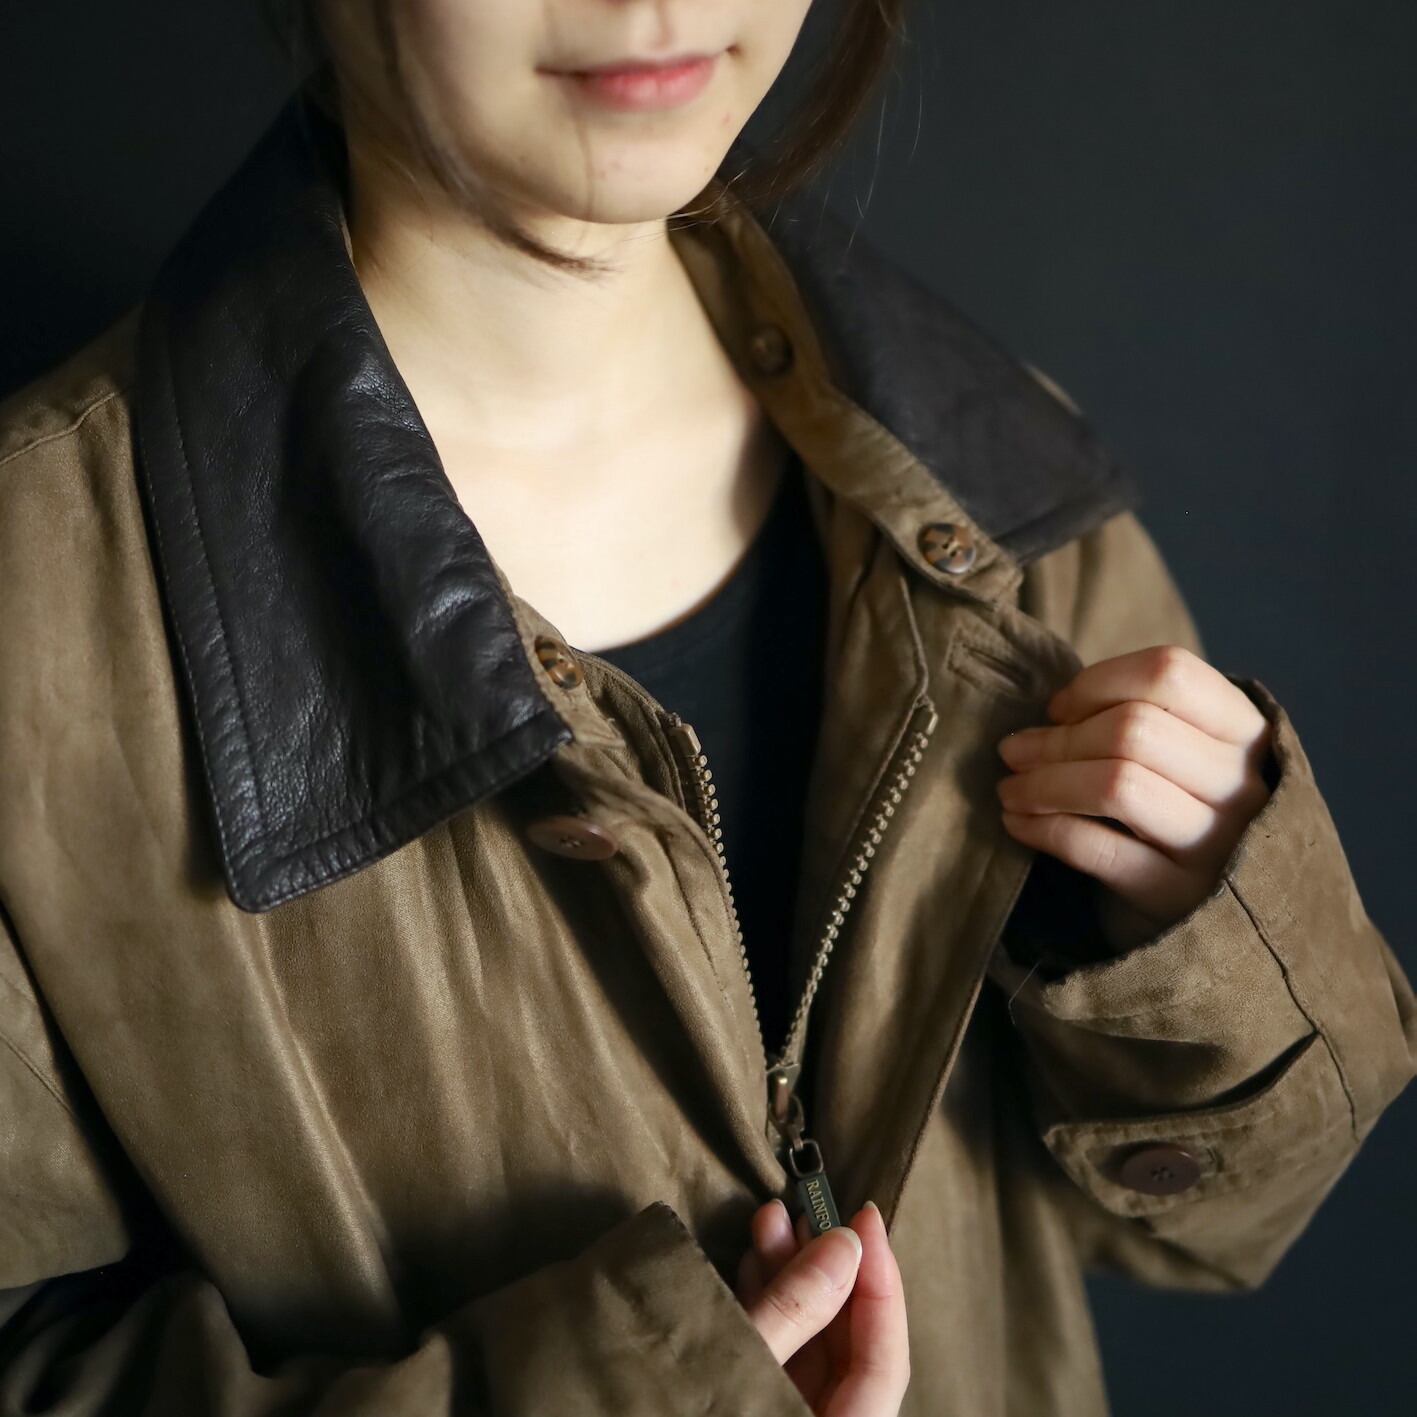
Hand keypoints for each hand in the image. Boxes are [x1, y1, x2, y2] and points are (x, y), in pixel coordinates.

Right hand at [736, 1198, 909, 1415]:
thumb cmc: (681, 1414)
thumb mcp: (744, 1366)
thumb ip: (794, 1312)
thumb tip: (845, 1244)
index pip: (886, 1360)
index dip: (881, 1284)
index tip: (865, 1218)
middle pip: (847, 1345)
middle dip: (826, 1269)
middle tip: (806, 1211)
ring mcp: (790, 1410)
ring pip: (810, 1341)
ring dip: (792, 1276)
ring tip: (770, 1221)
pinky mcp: (761, 1401)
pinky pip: (777, 1351)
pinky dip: (769, 1304)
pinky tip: (753, 1262)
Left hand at [995, 645, 1273, 950]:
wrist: (1215, 918)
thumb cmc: (1180, 813)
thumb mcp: (1181, 758)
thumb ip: (1137, 719)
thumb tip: (1053, 710)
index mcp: (1247, 733)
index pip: (1171, 674)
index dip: (1099, 682)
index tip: (1058, 708)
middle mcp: (1244, 786)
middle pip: (1134, 730)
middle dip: (1057, 738)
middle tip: (1013, 751)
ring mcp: (1217, 846)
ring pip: (1116, 785)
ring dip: (1044, 781)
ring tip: (1010, 789)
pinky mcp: (1176, 896)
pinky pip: (1096, 848)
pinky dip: (1042, 828)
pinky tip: (1016, 823)